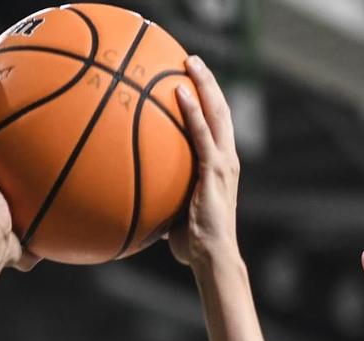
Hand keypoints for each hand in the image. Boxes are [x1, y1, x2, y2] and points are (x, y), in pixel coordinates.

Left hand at [165, 56, 239, 269]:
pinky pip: (201, 133)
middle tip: (191, 60)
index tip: (193, 81)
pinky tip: (178, 92)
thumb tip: (136, 198)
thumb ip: (163, 199)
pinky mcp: (216, 170)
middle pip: (220, 109)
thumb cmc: (193, 244)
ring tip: (188, 62)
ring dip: (203, 84)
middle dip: (207, 82)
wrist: (212, 257)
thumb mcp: (174, 214)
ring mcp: (224, 162)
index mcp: (222, 166)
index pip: (217, 125)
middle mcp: (228, 158)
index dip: (208, 101)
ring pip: (216, 112)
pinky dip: (191, 111)